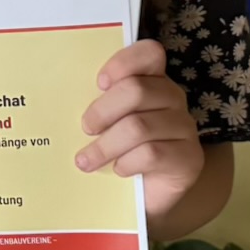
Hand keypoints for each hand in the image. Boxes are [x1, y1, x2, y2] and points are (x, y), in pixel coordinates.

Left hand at [75, 39, 203, 221]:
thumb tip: (60, 95)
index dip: (123, 63)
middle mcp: (173, 98)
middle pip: (136, 91)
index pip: (149, 53)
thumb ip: (96, 103)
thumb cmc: (118, 151)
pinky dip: (126, 163)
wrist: (143, 196)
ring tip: (85, 160)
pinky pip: (151, 154)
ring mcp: (184, 128)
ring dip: (105, 145)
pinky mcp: (188, 158)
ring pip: (139, 127)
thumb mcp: (106, 122)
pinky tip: (117, 170)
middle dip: (103, 110)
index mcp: (152, 80)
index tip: (99, 83)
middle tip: (85, 128)